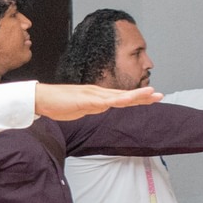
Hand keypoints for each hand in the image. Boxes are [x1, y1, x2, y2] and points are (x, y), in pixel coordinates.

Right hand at [34, 83, 161, 121]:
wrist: (42, 98)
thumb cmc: (59, 103)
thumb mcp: (81, 108)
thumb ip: (93, 108)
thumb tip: (102, 109)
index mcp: (98, 96)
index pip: (121, 97)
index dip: (138, 97)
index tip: (152, 97)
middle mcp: (98, 93)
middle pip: (124, 95)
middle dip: (143, 95)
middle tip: (160, 95)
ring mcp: (93, 95)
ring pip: (118, 96)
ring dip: (135, 96)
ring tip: (150, 94)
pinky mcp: (86, 100)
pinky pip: (105, 101)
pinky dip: (117, 100)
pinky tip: (127, 100)